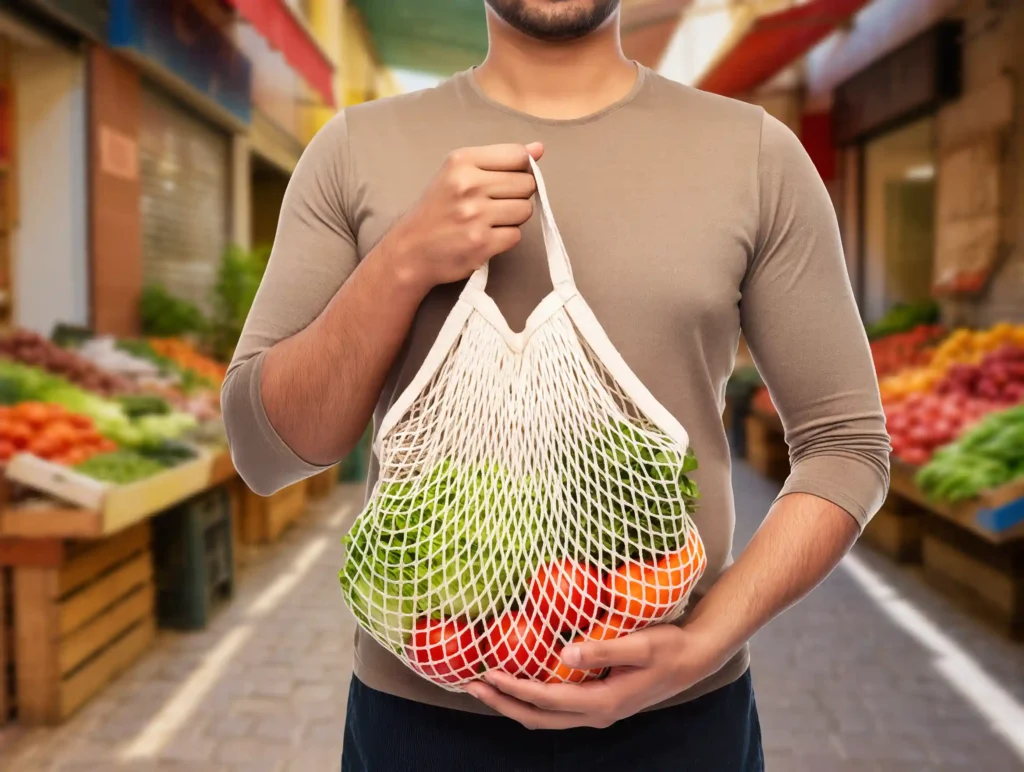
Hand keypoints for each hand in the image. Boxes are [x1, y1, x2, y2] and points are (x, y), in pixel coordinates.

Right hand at [382, 143, 543, 293]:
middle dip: (517, 195)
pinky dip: (505, 238)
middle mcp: (468, 185)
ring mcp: (475, 216)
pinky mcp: (481, 244)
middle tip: (494, 204)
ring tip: (489, 220)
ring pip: (525, 210)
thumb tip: (539, 148)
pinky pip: (516, 236)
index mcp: (462, 161)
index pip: (518, 155)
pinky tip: (485, 237)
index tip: (506, 180)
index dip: (521, 169)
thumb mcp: (458, 173)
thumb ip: (499, 159)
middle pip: (527, 184)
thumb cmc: (437, 210)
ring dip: (513, 218)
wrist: (410, 249)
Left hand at [465, 623, 726, 729]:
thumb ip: (603, 648)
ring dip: (513, 702)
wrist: (695, 659)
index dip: (514, 688)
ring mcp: (596, 712)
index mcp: (602, 702)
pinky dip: (531, 698)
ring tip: (486, 685)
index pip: (547, 699)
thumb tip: (563, 652)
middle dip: (502, 702)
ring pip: (544, 717)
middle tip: (470, 684)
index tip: (488, 673)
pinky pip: (555, 708)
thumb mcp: (641, 643)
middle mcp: (595, 714)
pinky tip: (520, 679)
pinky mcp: (597, 703)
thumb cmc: (669, 646)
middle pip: (537, 717)